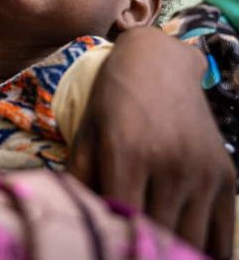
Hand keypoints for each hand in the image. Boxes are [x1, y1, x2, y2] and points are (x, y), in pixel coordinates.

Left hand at [68, 27, 235, 258]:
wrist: (158, 64)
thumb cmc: (112, 99)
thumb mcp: (87, 133)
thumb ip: (81, 181)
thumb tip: (81, 225)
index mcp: (127, 153)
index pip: (123, 224)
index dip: (114, 245)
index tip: (106, 249)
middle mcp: (170, 165)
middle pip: (159, 241)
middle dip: (142, 253)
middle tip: (127, 252)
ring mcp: (203, 173)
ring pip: (192, 245)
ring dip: (173, 256)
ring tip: (152, 254)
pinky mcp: (227, 178)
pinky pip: (224, 239)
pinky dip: (206, 255)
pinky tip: (185, 255)